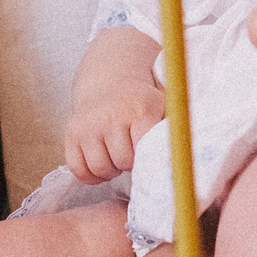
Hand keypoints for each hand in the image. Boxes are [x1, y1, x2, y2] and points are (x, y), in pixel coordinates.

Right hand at [65, 26, 167, 183]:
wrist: (110, 80)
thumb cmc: (142, 103)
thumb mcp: (164, 106)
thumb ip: (176, 129)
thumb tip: (186, 162)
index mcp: (141, 109)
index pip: (144, 151)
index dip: (147, 159)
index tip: (150, 155)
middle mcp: (111, 115)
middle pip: (123, 162)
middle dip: (130, 164)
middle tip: (133, 155)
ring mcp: (88, 125)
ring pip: (100, 169)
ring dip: (111, 171)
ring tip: (118, 158)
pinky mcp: (71, 133)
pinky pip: (79, 170)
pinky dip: (91, 175)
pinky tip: (102, 163)